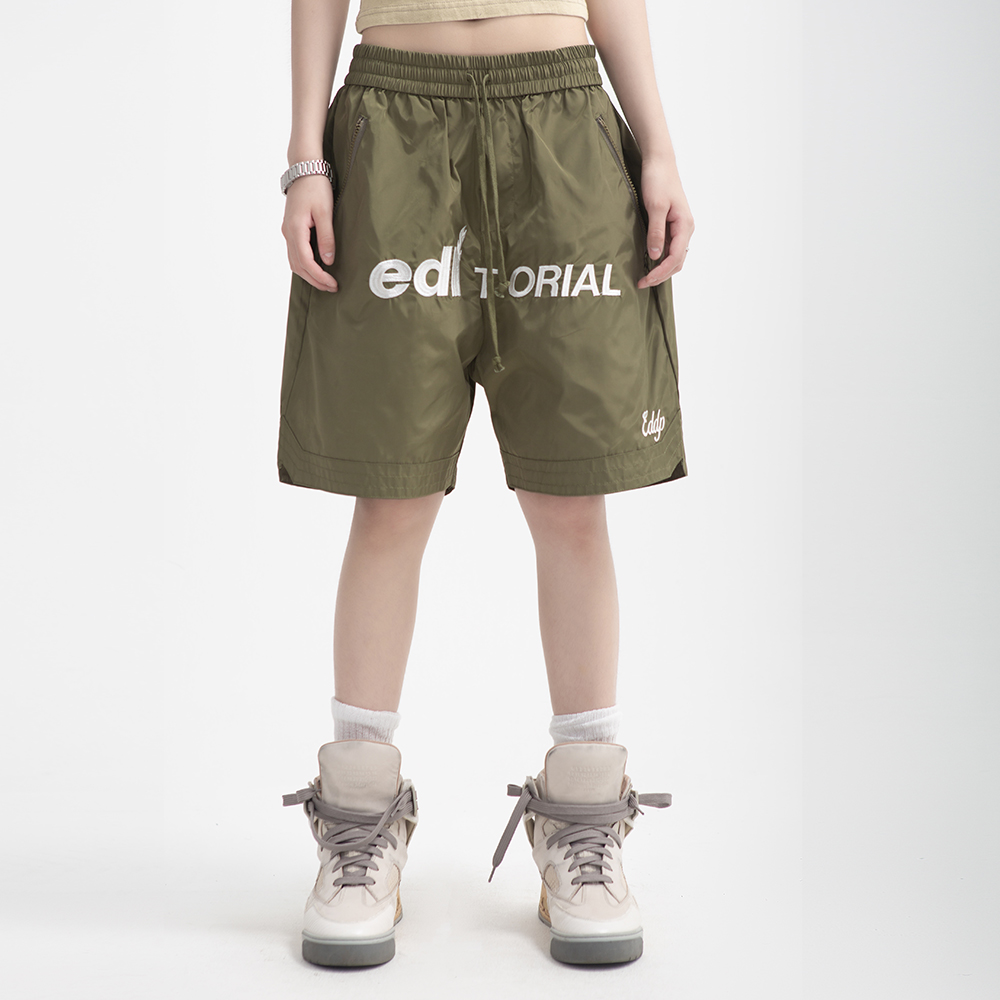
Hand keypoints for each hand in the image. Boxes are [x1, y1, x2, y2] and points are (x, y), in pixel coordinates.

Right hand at [281, 175, 338, 292]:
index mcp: (295, 229)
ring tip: (325, 282)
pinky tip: (316, 268)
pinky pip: (295, 253)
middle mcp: (288, 233)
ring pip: (294, 261)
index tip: (332, 284)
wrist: (304, 169)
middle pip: (298, 266)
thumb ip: (326, 238)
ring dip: (308, 274)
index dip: (319, 276)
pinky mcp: (291, 229)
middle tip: (331, 288)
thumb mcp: (325, 212)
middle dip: (314, 280)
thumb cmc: (316, 187)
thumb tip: (328, 260)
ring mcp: (287, 231)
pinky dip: (304, 265)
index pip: (306, 261)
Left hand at [636, 153, 693, 288]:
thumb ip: (656, 232)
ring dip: (662, 269)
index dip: (661, 272)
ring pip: (675, 256)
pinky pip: (670, 247)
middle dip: (661, 275)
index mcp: (685, 225)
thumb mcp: (655, 206)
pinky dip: (661, 259)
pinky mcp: (672, 224)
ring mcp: (680, 227)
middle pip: (677, 261)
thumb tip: (656, 256)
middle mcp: (686, 228)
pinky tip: (650, 263)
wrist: (659, 162)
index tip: (646, 280)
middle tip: (642, 283)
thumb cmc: (658, 180)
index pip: (675, 257)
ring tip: (645, 277)